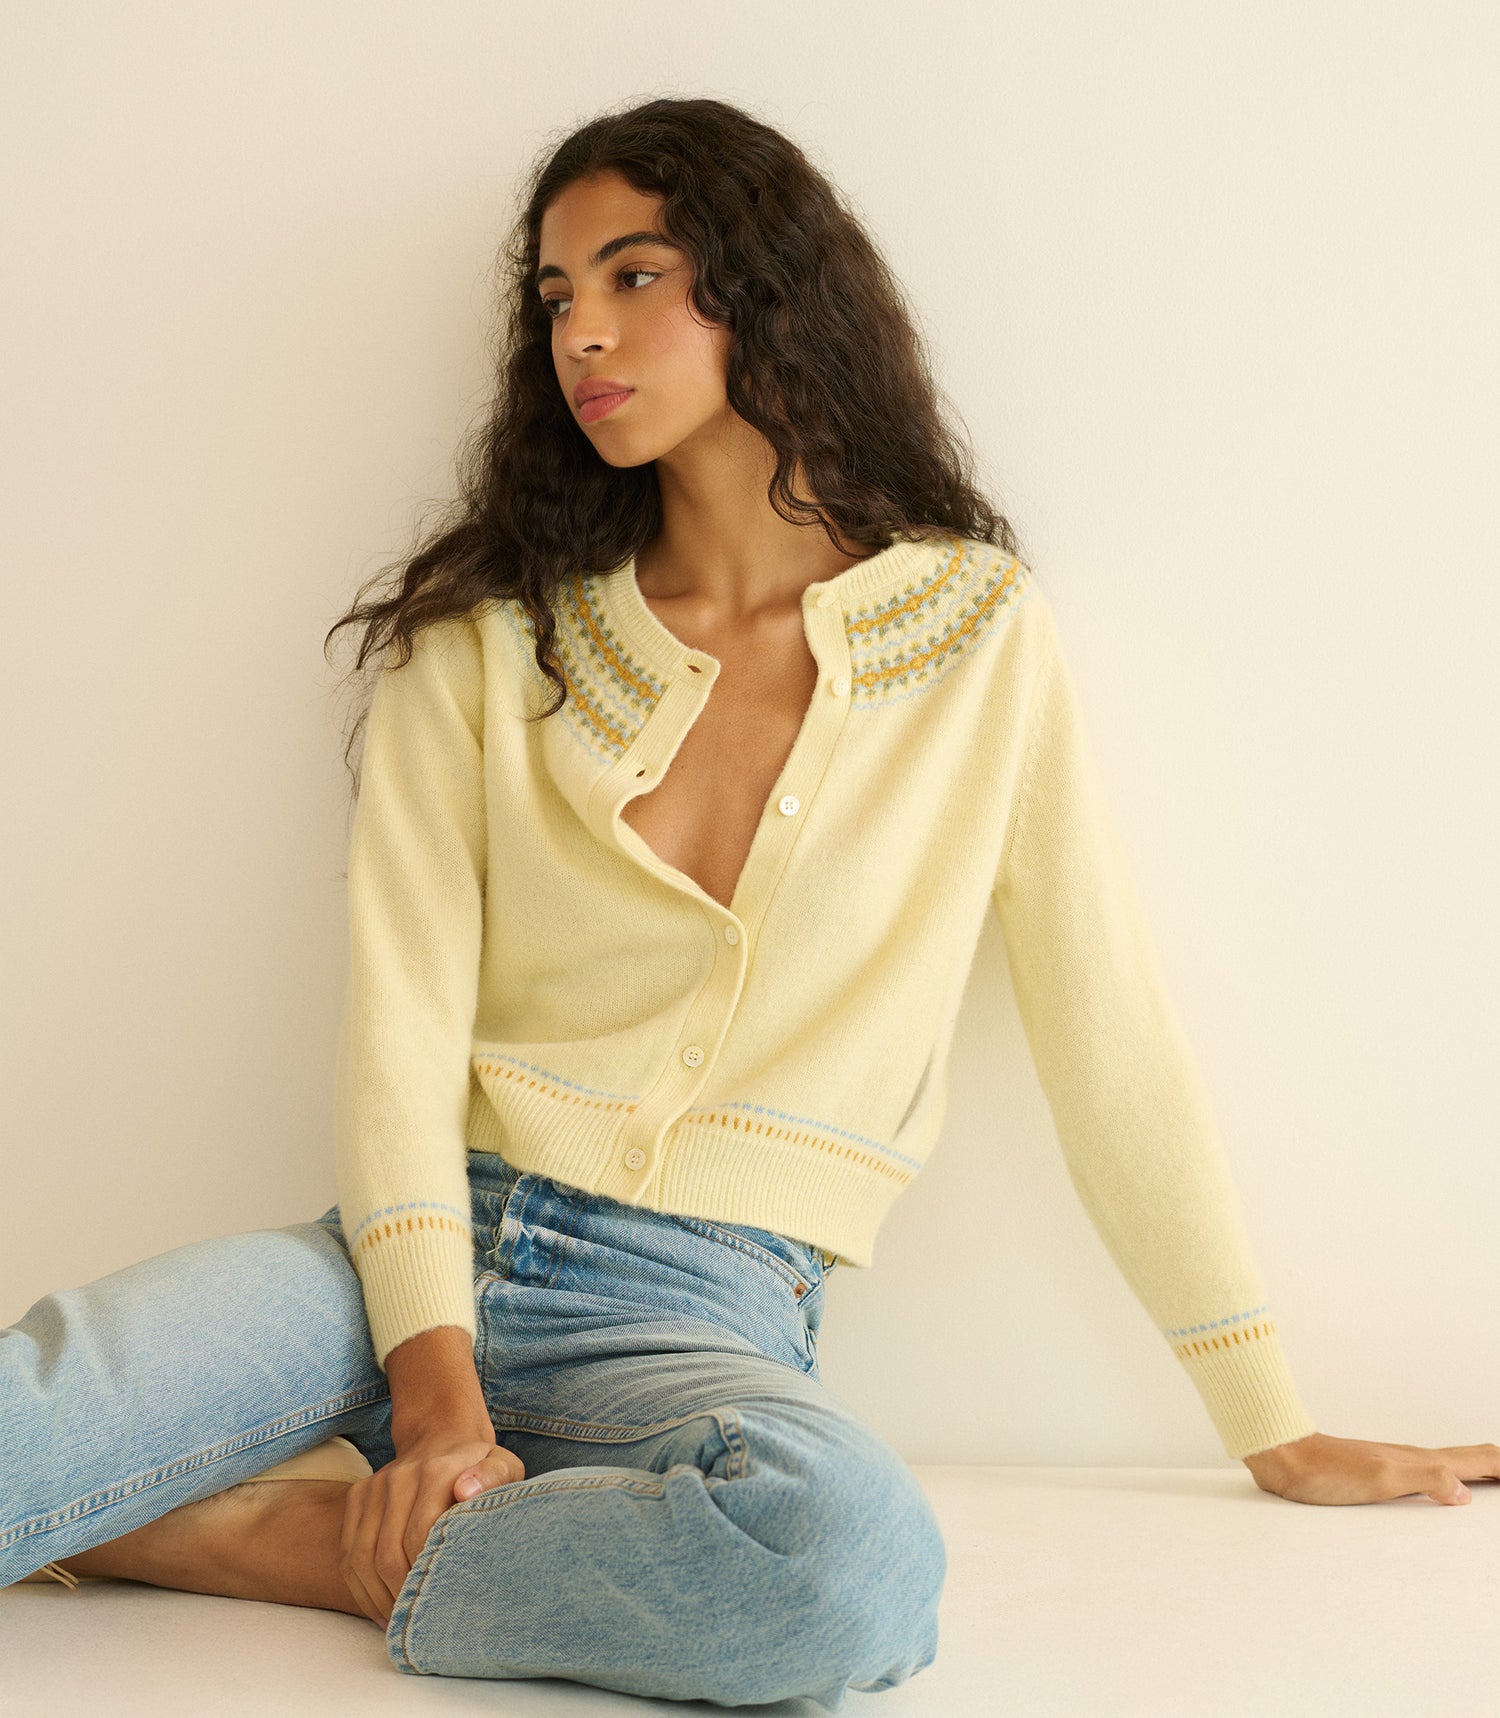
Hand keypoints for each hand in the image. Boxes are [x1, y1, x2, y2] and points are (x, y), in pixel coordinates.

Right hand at [339, 1428, 525, 1627]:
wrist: (442, 1438)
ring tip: (399, 1624)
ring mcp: (373, 1486)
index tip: (440, 1608)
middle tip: (419, 1626)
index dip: (426, 1577)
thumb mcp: (502, 1466)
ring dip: (377, 1599)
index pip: (420, 1536)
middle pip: (387, 1553)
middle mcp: (398, 1477)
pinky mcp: (357, 1496)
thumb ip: (493, 1478)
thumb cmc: (480, 1467)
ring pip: (361, 1558)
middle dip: (400, 1596)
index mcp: (436, 1471)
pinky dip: (360, 1588)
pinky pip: (347, 1553)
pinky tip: (379, 1611)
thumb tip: (465, 1492)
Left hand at [1242, 1431, 1499, 1505]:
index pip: (1476, 1459)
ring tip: (1492, 1476)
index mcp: (1420, 1460)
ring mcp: (1395, 1463)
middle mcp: (1412, 1458)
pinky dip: (1449, 1477)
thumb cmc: (1325, 1470)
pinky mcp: (1377, 1472)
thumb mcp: (1381, 1478)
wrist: (1282, 1457)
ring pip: (1449, 1463)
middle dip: (1497, 1464)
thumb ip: (1426, 1479)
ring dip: (1478, 1468)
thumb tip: (1465, 1493)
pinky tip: (1442, 1486)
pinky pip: (1426, 1472)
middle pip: (1468, 1457)